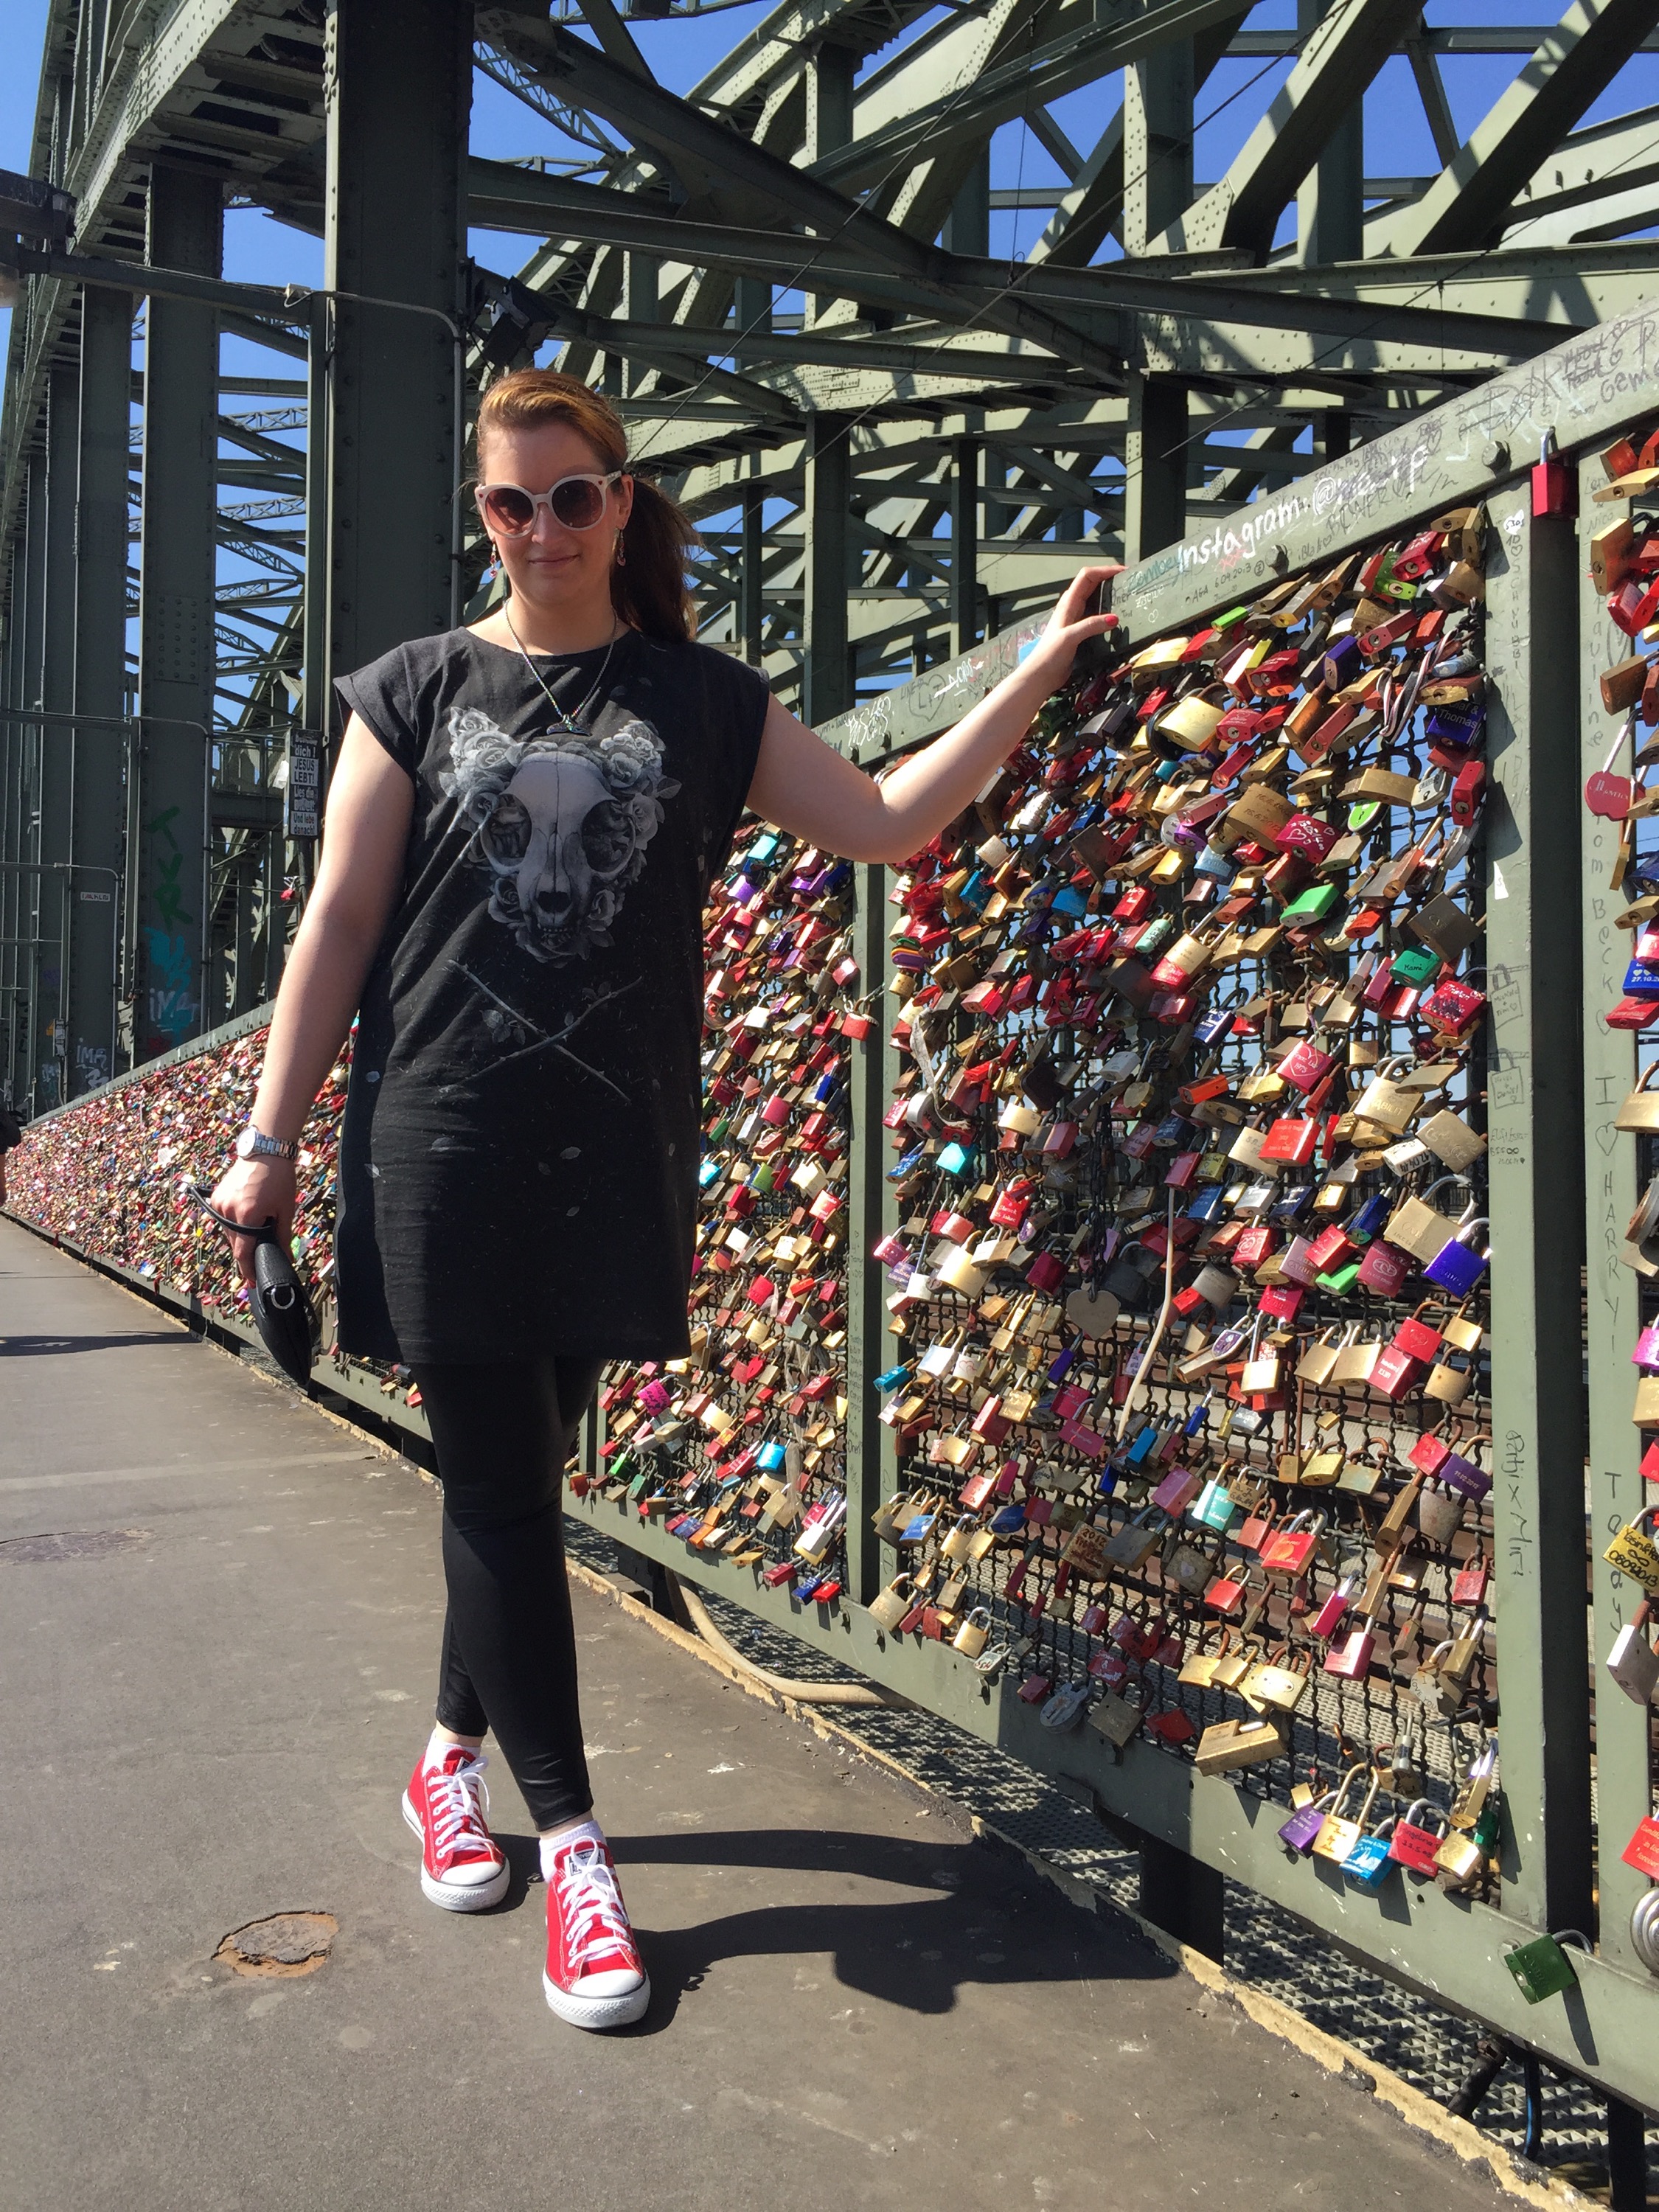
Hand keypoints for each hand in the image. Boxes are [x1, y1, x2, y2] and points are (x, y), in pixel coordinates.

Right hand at [207, 1157, 296, 1286]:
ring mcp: (219, 1203)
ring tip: (254, 1240)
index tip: (253, 1283)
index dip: (248, 1270)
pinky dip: (234, 1226)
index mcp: (247, 1216)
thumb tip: (286, 1258)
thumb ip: (283, 1236)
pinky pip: (224, 1220)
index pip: (243, 1253)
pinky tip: (245, 1224)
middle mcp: (228, 1211)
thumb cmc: (279, 1178)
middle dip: (246, 1256)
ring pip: (228, 1233)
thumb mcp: (285, 1209)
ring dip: (240, 1240)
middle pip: (235, 1244)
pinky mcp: (215, 1197)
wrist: (264, 1150)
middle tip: (256, 1266)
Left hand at [1023, 564, 1123, 692]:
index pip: (1087, 576)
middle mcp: (1072, 607)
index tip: (1123, 572)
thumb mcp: (1070, 637)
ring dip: (1110, 596)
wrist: (1041, 675)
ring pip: (1096, 600)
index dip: (1105, 570)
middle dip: (1110, 579)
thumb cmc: (1049, 655)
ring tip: (1127, 597)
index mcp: (1068, 603)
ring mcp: (1077, 619)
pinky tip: (1118, 620)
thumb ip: (1091, 626)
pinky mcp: (1081, 632)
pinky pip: (1097, 617)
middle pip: (1093, 584)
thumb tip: (1114, 618)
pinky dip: (1108, 614)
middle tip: (1129, 582)